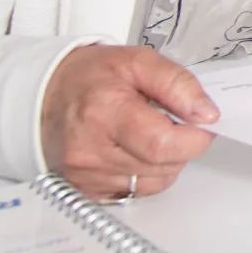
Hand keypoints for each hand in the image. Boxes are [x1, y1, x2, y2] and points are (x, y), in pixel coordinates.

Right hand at [38, 44, 218, 201]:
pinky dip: (146, 172)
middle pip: (164, 165)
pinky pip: (138, 191)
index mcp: (104, 112)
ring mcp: (87, 176)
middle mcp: (91, 151)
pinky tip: (132, 150)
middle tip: (168, 119)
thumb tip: (206, 113)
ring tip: (146, 132)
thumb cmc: (90, 77)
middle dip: (181, 144)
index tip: (200, 122)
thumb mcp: (138, 60)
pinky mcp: (87, 192)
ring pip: (156, 181)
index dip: (194, 136)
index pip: (163, 144)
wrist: (45, 95)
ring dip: (165, 159)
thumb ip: (178, 83)